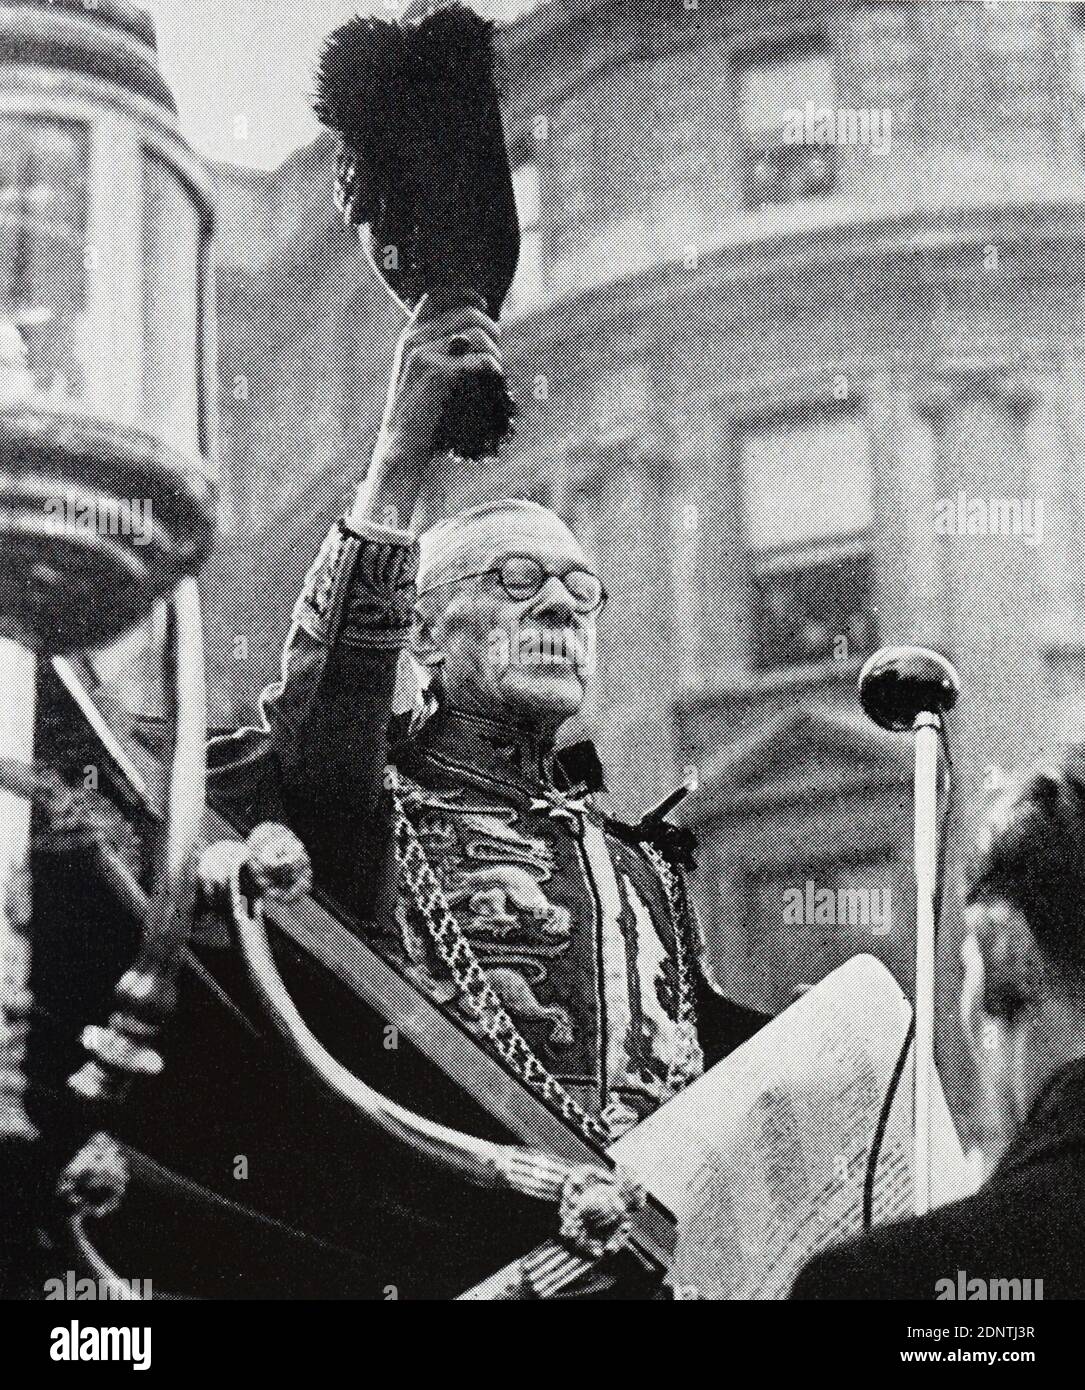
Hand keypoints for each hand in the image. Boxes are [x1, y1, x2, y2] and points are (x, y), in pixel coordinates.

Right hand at [375, 291, 501, 470]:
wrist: (402, 445)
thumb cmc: (421, 414)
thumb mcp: (421, 375)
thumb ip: (440, 349)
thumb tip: (479, 327)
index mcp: (410, 336)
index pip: (440, 295)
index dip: (467, 296)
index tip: (483, 307)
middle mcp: (414, 339)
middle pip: (469, 312)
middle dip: (491, 329)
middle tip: (495, 352)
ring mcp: (423, 354)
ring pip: (478, 334)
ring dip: (495, 351)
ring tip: (495, 370)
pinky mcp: (437, 373)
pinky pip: (481, 360)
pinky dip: (494, 369)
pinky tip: (495, 380)